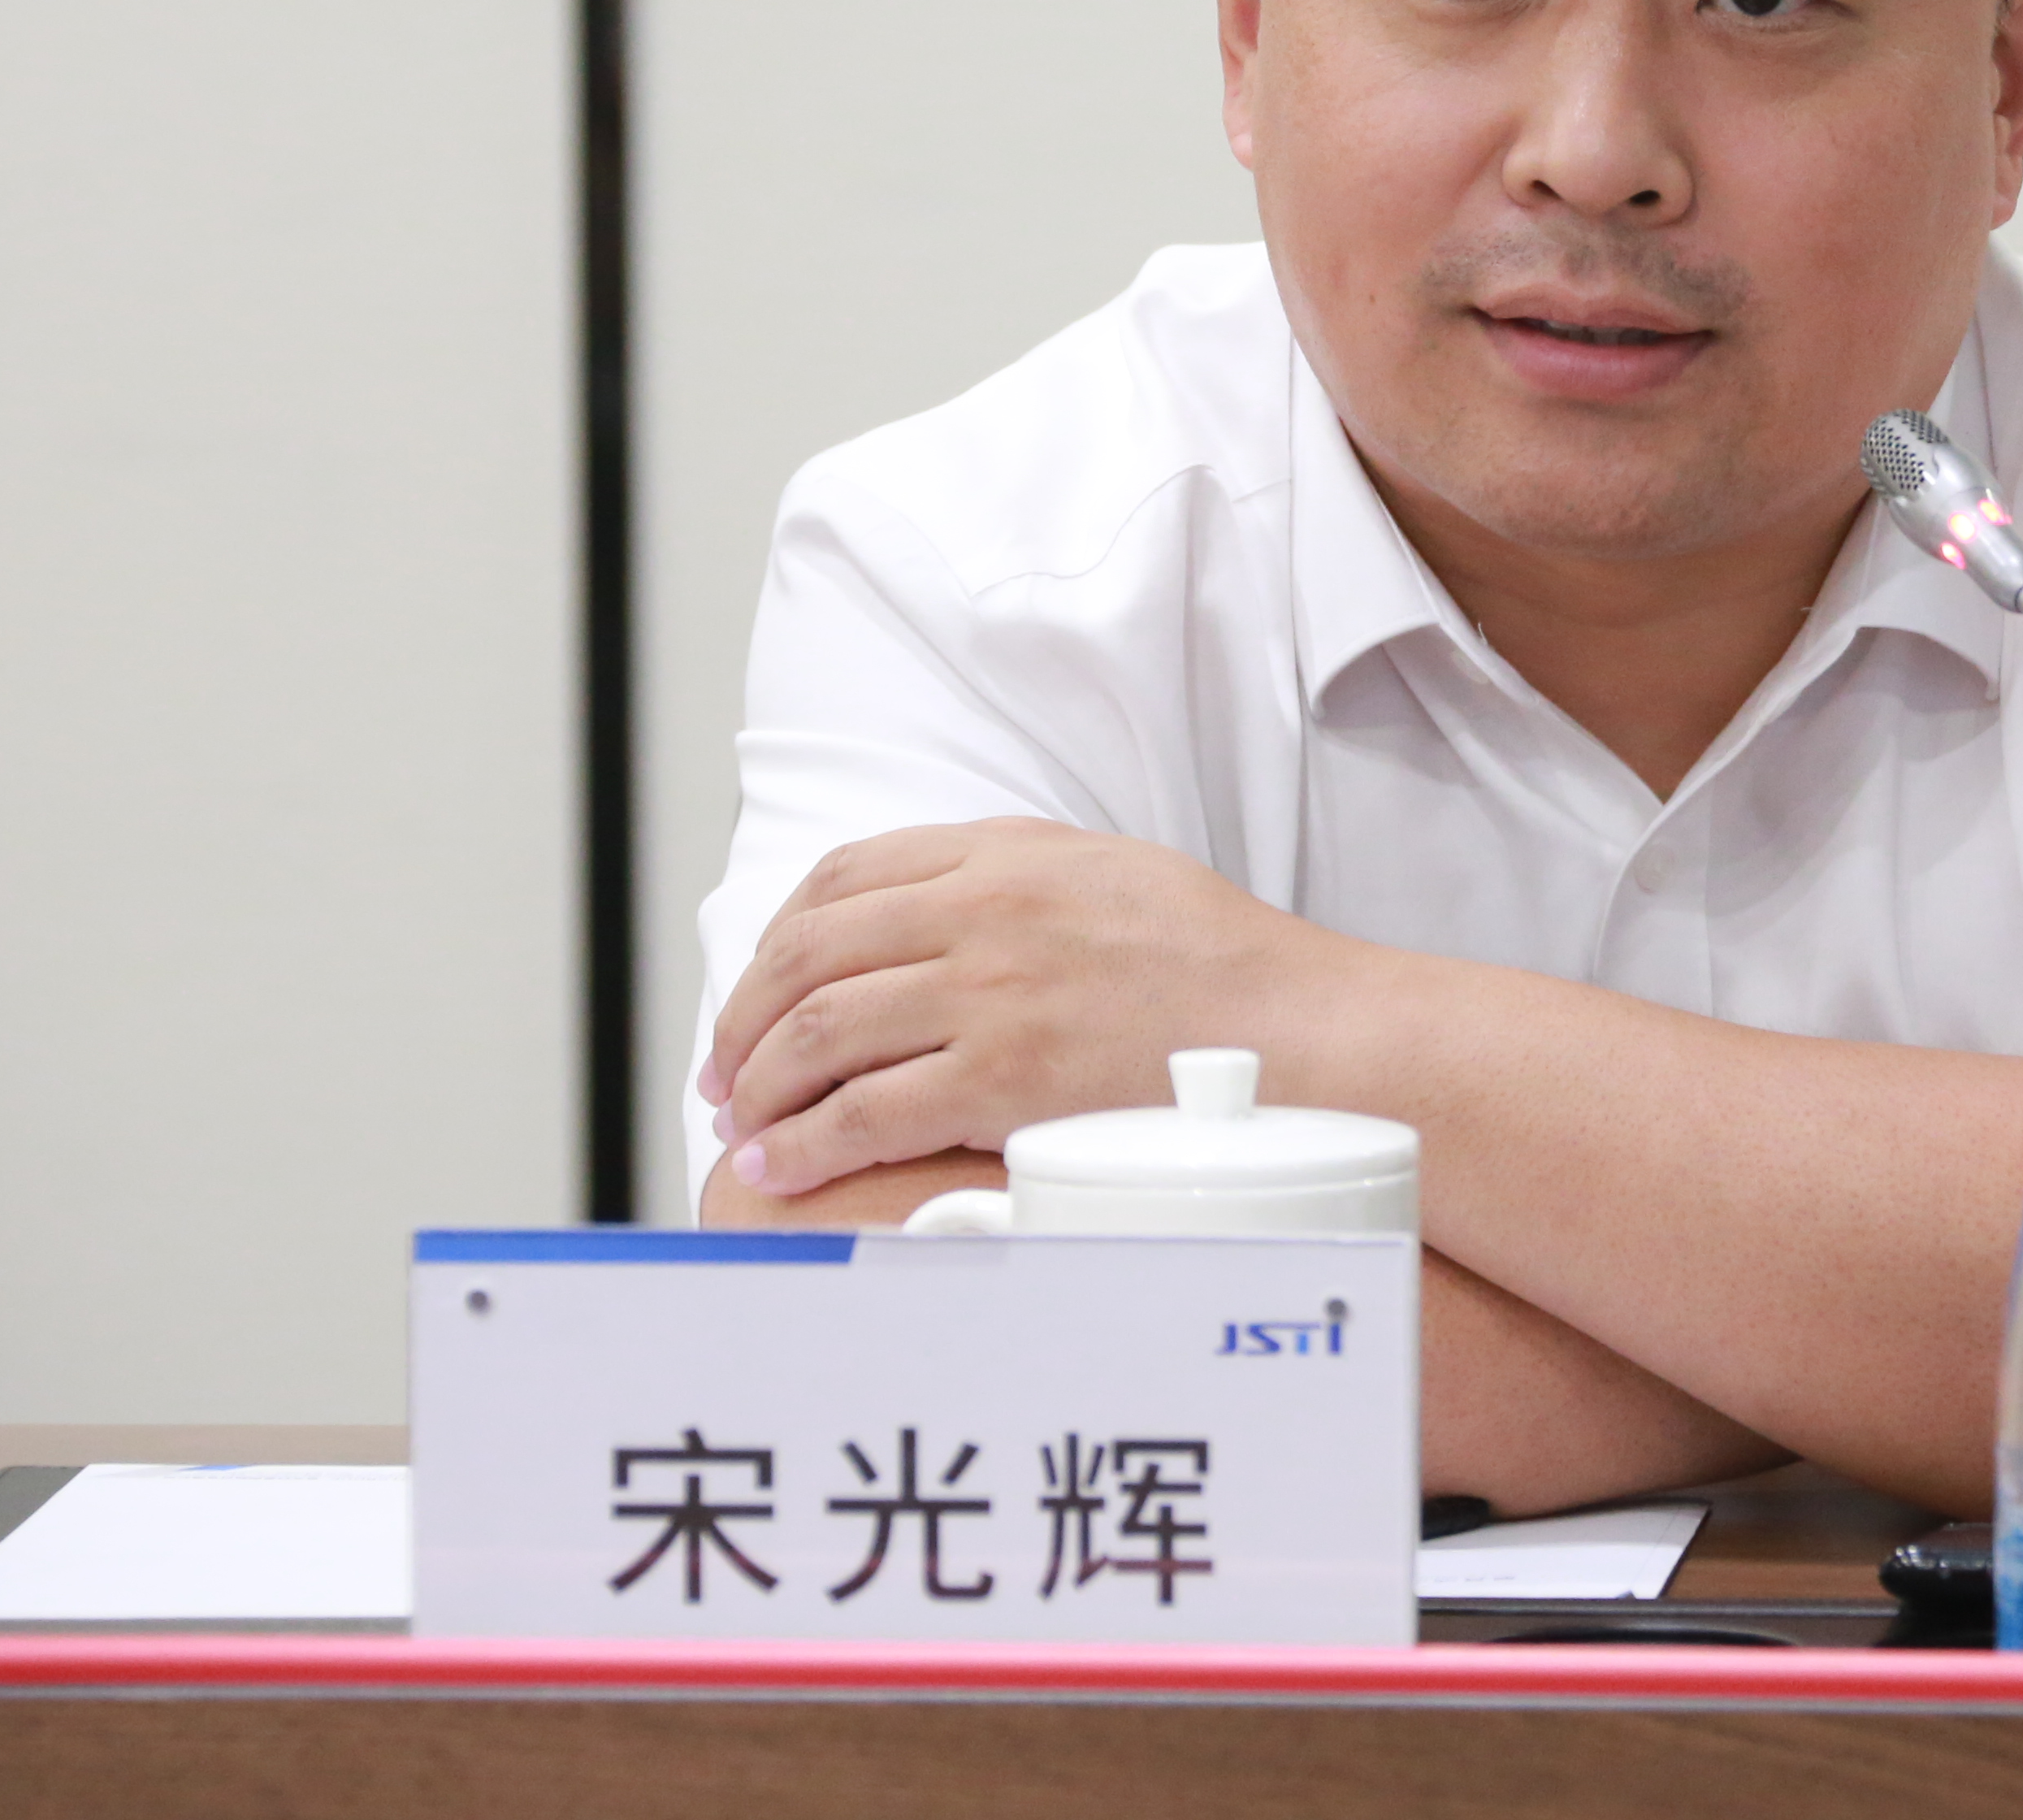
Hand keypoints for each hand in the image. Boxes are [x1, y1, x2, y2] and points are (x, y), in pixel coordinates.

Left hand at [698, 820, 1363, 1195]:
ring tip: (744, 1129)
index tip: (760, 993)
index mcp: (1003, 853)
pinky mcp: (1002, 1080)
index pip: (842, 878)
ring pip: (821, 1036)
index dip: (780, 940)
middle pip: (811, 957)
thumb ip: (1010, 873)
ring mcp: (990, 995)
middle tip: (726, 1073)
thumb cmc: (1217, 966)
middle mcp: (982, 913)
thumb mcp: (1106, 871)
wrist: (1297, 1032)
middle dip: (746, 1020)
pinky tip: (779, 1168)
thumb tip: (923, 902)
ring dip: (761, 1089)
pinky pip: (864, 1113)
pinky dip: (803, 1144)